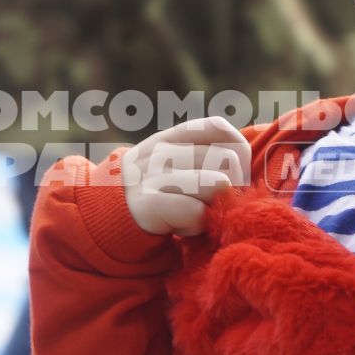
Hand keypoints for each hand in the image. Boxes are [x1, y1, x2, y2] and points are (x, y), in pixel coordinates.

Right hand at [122, 116, 250, 236]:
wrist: (109, 215)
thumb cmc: (156, 191)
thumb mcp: (175, 162)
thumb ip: (207, 154)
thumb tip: (245, 162)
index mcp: (172, 137)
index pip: (219, 127)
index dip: (238, 150)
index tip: (233, 173)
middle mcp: (162, 150)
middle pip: (227, 160)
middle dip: (230, 185)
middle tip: (210, 200)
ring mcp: (153, 175)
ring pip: (216, 185)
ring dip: (213, 206)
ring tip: (195, 212)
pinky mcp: (148, 204)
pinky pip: (196, 212)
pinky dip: (196, 224)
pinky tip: (183, 226)